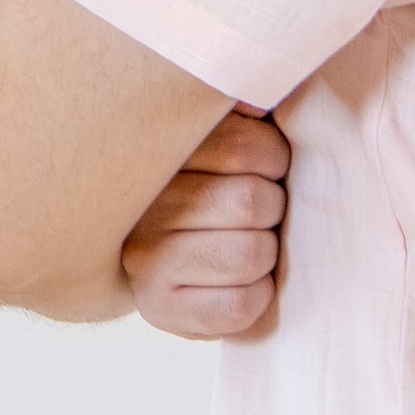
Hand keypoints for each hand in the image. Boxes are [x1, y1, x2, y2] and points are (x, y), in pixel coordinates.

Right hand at [120, 108, 289, 337]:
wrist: (171, 264)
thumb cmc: (214, 188)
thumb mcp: (221, 138)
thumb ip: (240, 111)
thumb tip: (258, 103)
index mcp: (156, 153)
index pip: (245, 144)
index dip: (274, 158)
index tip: (263, 166)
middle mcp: (140, 209)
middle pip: (251, 202)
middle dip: (272, 208)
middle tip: (258, 212)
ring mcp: (144, 263)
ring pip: (250, 254)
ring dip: (268, 253)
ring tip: (250, 243)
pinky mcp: (161, 311)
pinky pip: (239, 306)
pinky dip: (259, 296)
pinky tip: (245, 282)